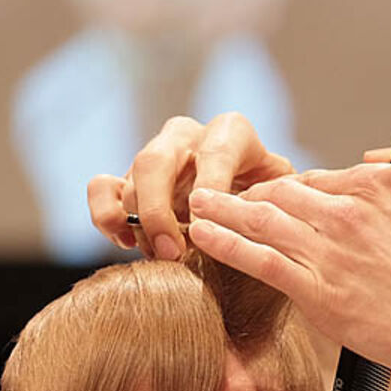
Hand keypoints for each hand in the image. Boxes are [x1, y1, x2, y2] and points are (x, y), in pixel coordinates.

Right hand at [86, 112, 295, 260]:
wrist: (253, 217)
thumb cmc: (275, 207)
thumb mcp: (289, 199)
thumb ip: (288, 198)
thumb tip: (289, 206)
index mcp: (231, 133)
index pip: (214, 152)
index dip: (210, 188)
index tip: (208, 225)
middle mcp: (188, 136)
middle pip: (156, 160)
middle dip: (159, 211)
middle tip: (173, 252)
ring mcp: (155, 155)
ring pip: (130, 176)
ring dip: (140, 223)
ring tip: (161, 257)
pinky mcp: (128, 178)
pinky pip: (101, 186)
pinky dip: (106, 215)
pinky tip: (128, 243)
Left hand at [185, 153, 390, 375]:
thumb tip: (376, 155)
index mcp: (383, 183)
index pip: (324, 178)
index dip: (298, 189)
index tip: (281, 198)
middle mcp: (350, 210)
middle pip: (284, 192)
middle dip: (249, 194)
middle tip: (225, 198)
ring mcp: (331, 251)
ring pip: (263, 220)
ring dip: (224, 210)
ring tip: (198, 205)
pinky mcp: (319, 292)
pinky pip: (260, 260)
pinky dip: (227, 244)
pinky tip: (204, 236)